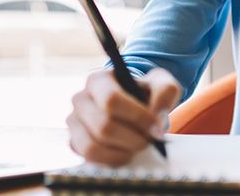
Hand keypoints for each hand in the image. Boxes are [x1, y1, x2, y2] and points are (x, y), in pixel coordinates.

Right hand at [66, 67, 180, 165]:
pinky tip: (126, 153)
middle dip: (133, 138)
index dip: (136, 117)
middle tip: (149, 140)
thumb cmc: (145, 94)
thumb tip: (157, 117)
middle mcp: (81, 99)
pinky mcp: (75, 142)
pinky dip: (112, 160)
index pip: (111, 100)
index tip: (156, 126)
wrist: (134, 106)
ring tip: (137, 146)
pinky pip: (89, 158)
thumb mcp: (161, 84)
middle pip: (103, 126)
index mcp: (98, 80)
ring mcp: (74, 122)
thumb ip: (165, 92)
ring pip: (93, 146)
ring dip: (122, 152)